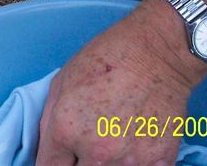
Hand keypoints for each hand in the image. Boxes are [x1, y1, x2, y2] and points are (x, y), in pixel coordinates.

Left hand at [36, 0, 206, 165]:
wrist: (158, 52)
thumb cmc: (107, 58)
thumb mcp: (61, 82)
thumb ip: (48, 124)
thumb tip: (45, 153)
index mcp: (66, 130)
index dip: (52, 163)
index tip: (60, 158)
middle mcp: (97, 152)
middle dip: (79, 162)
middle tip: (87, 144)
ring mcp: (131, 161)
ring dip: (107, 163)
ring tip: (114, 137)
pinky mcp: (160, 163)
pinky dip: (133, 162)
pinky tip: (134, 142)